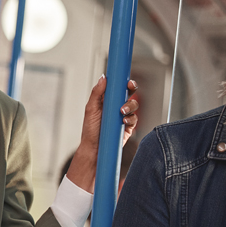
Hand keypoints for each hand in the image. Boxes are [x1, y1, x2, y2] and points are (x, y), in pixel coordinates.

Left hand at [66, 76, 138, 192]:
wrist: (95, 149)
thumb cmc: (90, 130)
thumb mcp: (91, 109)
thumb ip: (97, 93)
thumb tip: (104, 77)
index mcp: (107, 100)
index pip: (117, 87)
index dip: (123, 82)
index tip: (126, 80)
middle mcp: (116, 106)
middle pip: (129, 93)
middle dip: (131, 89)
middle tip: (130, 88)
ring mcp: (123, 116)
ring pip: (133, 105)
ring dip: (130, 105)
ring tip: (121, 111)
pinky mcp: (128, 126)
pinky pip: (135, 119)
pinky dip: (131, 118)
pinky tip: (124, 121)